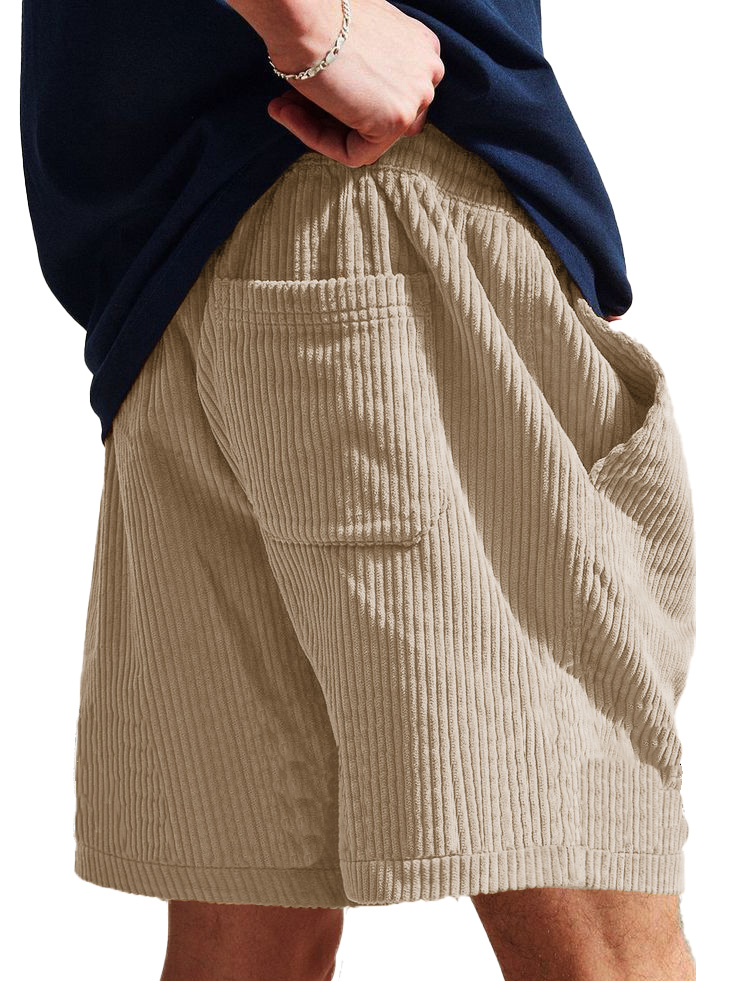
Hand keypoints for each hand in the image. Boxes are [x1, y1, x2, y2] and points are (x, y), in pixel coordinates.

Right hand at [263, 0, 444, 165]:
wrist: (304, 8)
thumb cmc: (317, 13)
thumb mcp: (351, 35)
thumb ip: (361, 67)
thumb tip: (340, 95)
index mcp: (421, 49)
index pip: (389, 95)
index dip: (345, 99)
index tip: (310, 91)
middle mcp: (428, 72)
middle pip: (380, 118)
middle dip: (333, 115)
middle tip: (291, 103)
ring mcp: (417, 98)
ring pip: (367, 137)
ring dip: (318, 126)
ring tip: (281, 107)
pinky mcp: (397, 120)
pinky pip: (354, 152)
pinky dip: (317, 139)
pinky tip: (286, 113)